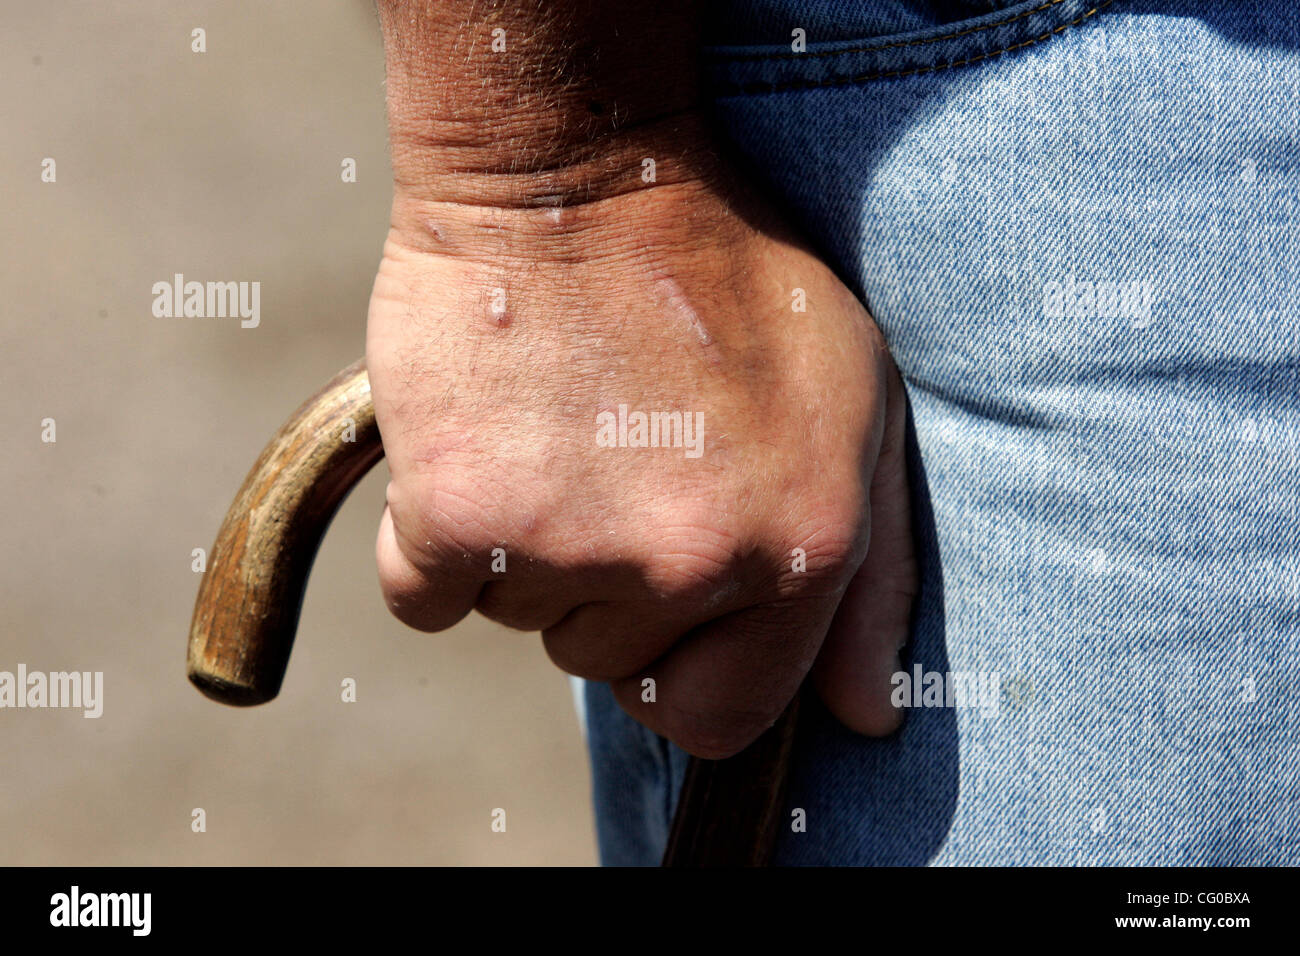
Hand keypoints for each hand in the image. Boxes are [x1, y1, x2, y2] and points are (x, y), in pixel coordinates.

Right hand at [367, 149, 916, 757]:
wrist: (577, 170)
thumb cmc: (727, 281)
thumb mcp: (857, 405)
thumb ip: (873, 577)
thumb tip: (866, 720)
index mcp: (802, 549)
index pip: (723, 716)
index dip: (681, 672)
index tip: (657, 608)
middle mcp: (695, 562)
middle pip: (609, 663)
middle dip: (602, 589)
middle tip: (607, 462)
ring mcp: (573, 543)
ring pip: (520, 623)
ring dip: (525, 554)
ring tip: (556, 432)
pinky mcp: (460, 515)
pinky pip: (422, 597)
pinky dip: (433, 540)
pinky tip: (481, 444)